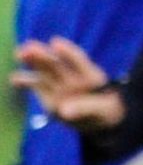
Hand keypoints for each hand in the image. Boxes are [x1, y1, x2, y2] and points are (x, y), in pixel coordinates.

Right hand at [10, 39, 124, 131]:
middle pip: (56, 64)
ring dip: (32, 63)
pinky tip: (14, 79)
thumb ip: (86, 108)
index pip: (79, 61)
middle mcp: (72, 77)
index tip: (55, 43)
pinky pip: (36, 86)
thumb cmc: (106, 110)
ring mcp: (59, 85)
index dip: (68, 52)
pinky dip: (25, 82)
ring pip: (44, 72)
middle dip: (44, 56)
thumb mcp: (103, 110)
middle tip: (30, 47)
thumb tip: (64, 111)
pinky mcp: (48, 96)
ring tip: (20, 54)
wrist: (98, 122)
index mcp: (90, 76)